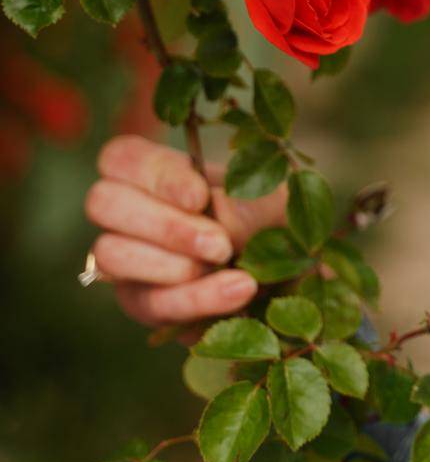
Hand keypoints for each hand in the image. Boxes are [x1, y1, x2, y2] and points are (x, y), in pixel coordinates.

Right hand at [84, 134, 287, 328]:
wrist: (294, 277)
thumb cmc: (276, 223)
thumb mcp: (270, 203)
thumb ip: (241, 204)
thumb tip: (214, 217)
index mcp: (161, 171)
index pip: (121, 157)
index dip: (154, 175)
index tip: (200, 197)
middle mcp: (133, 211)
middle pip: (102, 202)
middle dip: (164, 225)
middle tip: (219, 243)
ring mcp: (130, 259)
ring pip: (111, 254)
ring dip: (173, 264)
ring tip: (227, 265)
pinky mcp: (142, 303)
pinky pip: (148, 303)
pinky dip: (195, 299)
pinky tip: (238, 291)